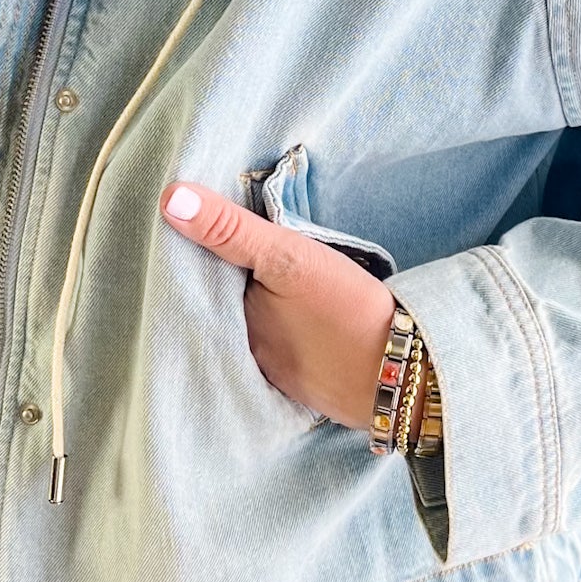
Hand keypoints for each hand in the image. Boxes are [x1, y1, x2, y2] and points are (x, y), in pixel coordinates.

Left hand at [159, 180, 396, 428]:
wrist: (408, 373)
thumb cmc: (346, 310)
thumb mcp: (287, 257)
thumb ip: (230, 229)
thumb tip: (171, 198)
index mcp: (234, 323)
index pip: (207, 282)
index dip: (206, 254)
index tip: (205, 226)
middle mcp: (247, 355)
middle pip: (230, 308)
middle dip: (230, 285)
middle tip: (240, 249)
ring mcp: (279, 373)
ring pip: (258, 330)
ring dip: (259, 310)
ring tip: (268, 281)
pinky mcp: (310, 383)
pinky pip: (285, 351)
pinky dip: (286, 333)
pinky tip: (299, 319)